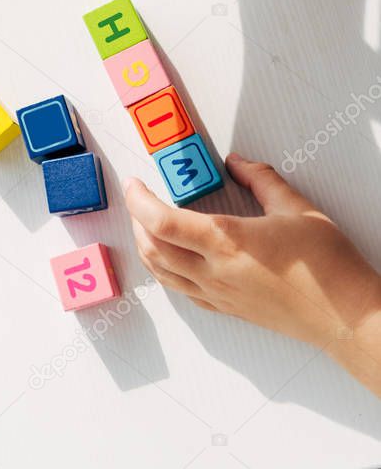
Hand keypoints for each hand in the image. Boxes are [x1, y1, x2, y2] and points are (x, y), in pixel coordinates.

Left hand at [124, 153, 380, 353]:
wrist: (346, 318)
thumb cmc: (326, 267)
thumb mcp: (296, 207)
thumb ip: (261, 179)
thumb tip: (239, 162)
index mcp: (227, 242)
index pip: (162, 221)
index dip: (139, 200)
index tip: (134, 183)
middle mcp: (215, 272)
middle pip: (153, 248)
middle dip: (137, 220)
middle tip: (139, 198)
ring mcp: (219, 295)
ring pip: (163, 274)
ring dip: (147, 246)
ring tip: (147, 224)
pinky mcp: (228, 309)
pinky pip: (183, 291)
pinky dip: (166, 271)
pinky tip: (173, 258)